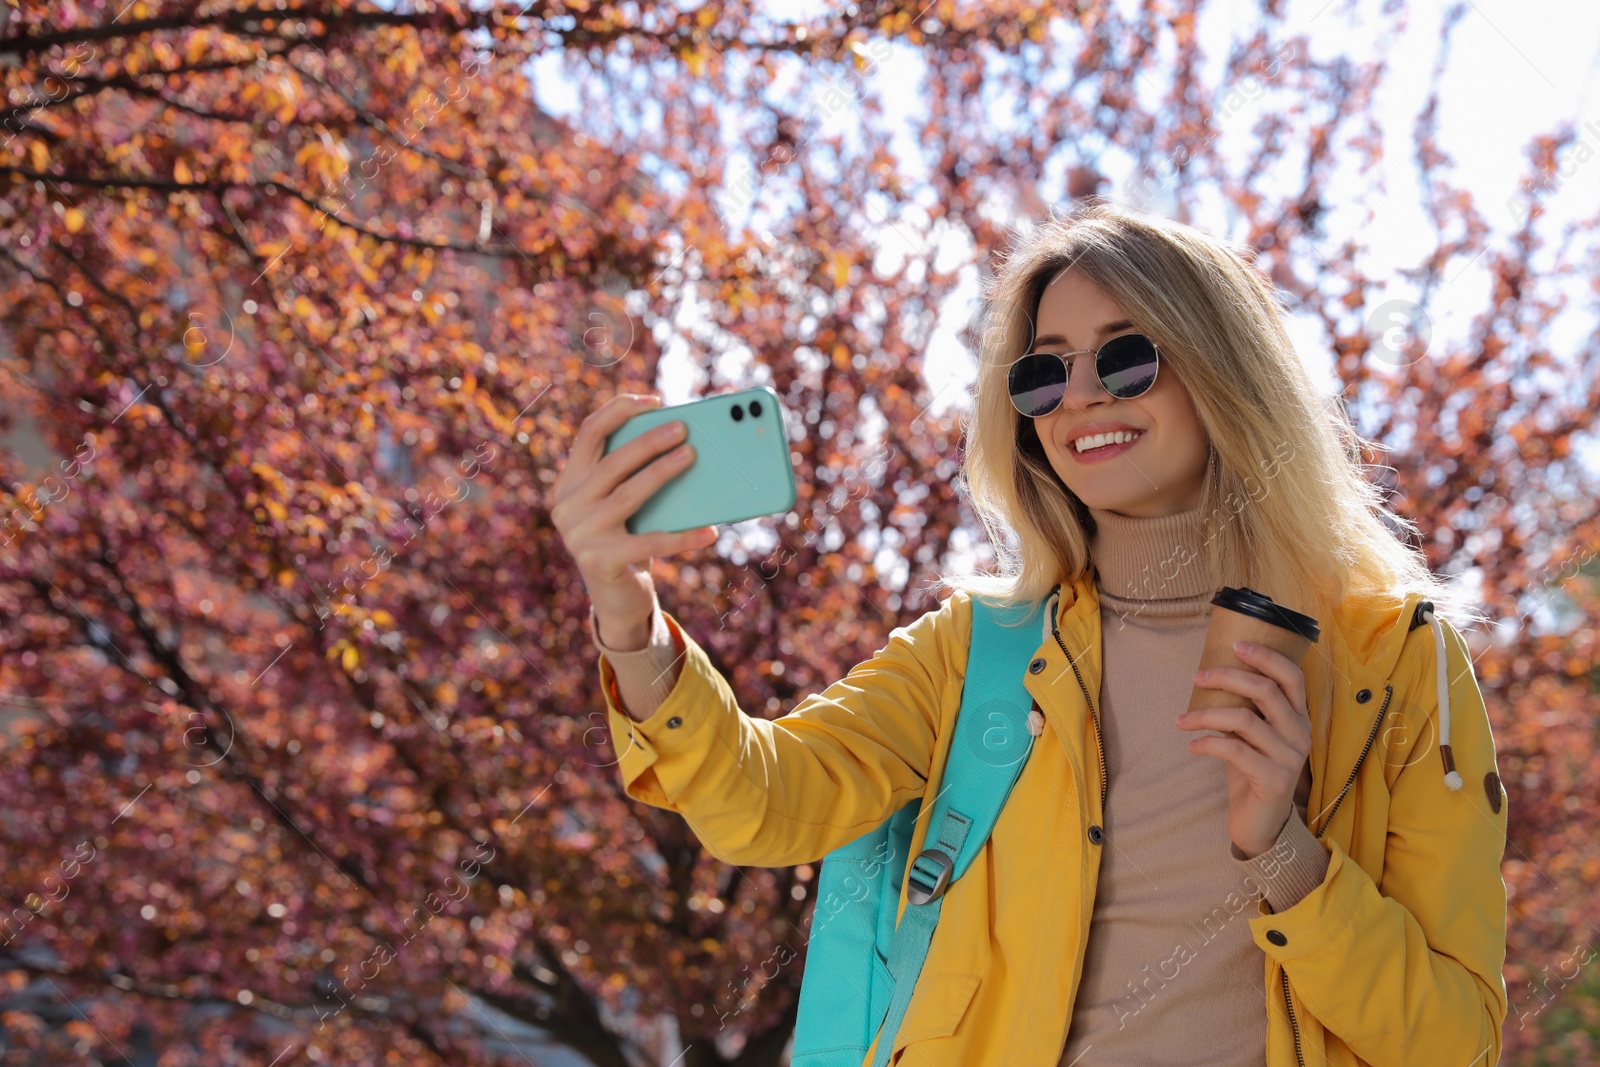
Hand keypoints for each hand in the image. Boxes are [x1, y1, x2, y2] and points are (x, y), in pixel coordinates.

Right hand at [551, 392, 716, 647]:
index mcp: (570, 481)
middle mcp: (567, 505)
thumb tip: (685, 441)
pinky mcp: (599, 562)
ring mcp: (579, 535)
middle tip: (683, 429)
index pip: (589, 433)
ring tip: (692, 457)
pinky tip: (710, 531)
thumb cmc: (628, 537)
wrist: (617, 596)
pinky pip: (649, 543)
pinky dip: (683, 537)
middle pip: (612, 462)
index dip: (620, 411)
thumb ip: (636, 473)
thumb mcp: (625, 502)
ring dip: (662, 473)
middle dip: (649, 441)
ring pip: (628, 496)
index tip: (655, 400)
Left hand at [1176, 640, 1311, 857]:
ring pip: (1244, 720)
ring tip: (1181, 720)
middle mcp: (1300, 735)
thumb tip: (1211, 675)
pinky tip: (1192, 745)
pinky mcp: (1274, 780)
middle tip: (1197, 677)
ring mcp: (1290, 758)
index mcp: (1298, 718)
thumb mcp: (1250, 736)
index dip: (1266, 656)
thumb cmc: (1251, 771)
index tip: (1236, 644)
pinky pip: (1235, 751)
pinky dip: (1208, 743)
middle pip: (1266, 690)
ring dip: (1205, 715)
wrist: (1261, 823)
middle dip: (1227, 677)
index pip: (1292, 677)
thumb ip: (1244, 709)